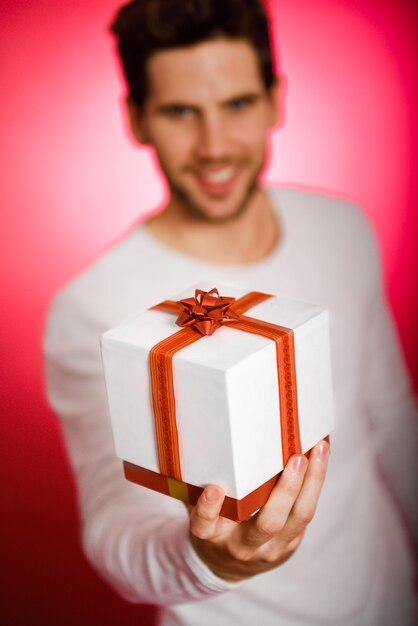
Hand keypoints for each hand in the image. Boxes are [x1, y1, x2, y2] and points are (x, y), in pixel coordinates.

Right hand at [189, 439, 329, 581]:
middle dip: (285, 491)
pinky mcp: (290, 543)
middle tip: (295, 459)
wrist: (227, 564)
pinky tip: (321, 455)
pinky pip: (306, 513)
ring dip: (312, 482)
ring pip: (298, 518)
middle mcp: (241, 546)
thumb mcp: (199, 509)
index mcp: (210, 536)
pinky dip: (316, 482)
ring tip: (319, 450)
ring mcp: (271, 548)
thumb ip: (199, 486)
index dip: (209, 509)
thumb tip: (204, 438)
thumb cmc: (213, 522)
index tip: (214, 488)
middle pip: (267, 524)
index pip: (204, 525)